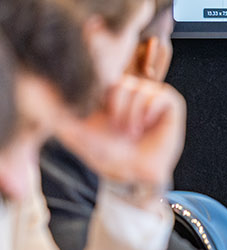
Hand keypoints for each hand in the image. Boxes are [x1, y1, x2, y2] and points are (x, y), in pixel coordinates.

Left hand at [52, 76, 185, 188]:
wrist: (133, 173)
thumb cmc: (107, 155)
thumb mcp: (76, 133)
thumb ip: (57, 117)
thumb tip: (34, 97)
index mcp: (108, 94)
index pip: (104, 76)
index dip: (101, 89)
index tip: (103, 113)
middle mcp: (130, 90)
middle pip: (120, 83)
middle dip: (116, 108)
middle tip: (118, 128)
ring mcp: (151, 95)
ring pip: (138, 89)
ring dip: (132, 114)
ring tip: (132, 131)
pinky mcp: (170, 103)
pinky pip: (159, 96)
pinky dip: (149, 112)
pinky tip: (145, 126)